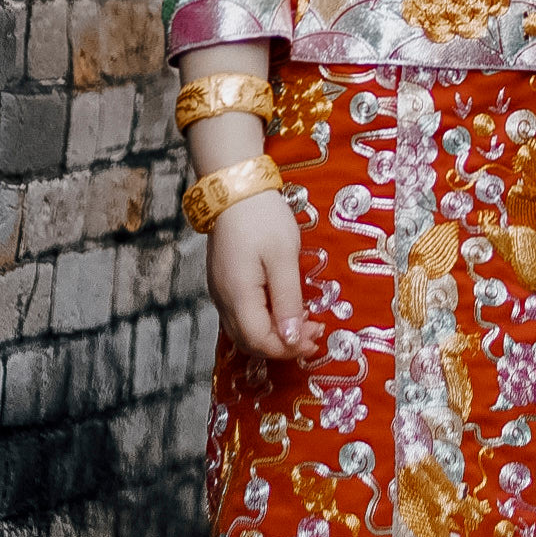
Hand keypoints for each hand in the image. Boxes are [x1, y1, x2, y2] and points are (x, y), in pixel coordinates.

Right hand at [207, 189, 325, 362]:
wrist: (235, 188)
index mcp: (238, 295)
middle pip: (250, 342)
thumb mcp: (284, 258)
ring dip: (274, 334)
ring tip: (304, 320)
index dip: (289, 348)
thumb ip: (288, 301)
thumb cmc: (263, 218)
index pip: (260, 341)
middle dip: (284, 345)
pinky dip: (264, 320)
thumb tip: (292, 339)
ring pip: (244, 330)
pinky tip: (283, 307)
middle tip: (314, 331)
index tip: (315, 337)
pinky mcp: (222, 282)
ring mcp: (220, 291)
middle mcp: (223, 299)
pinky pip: (241, 314)